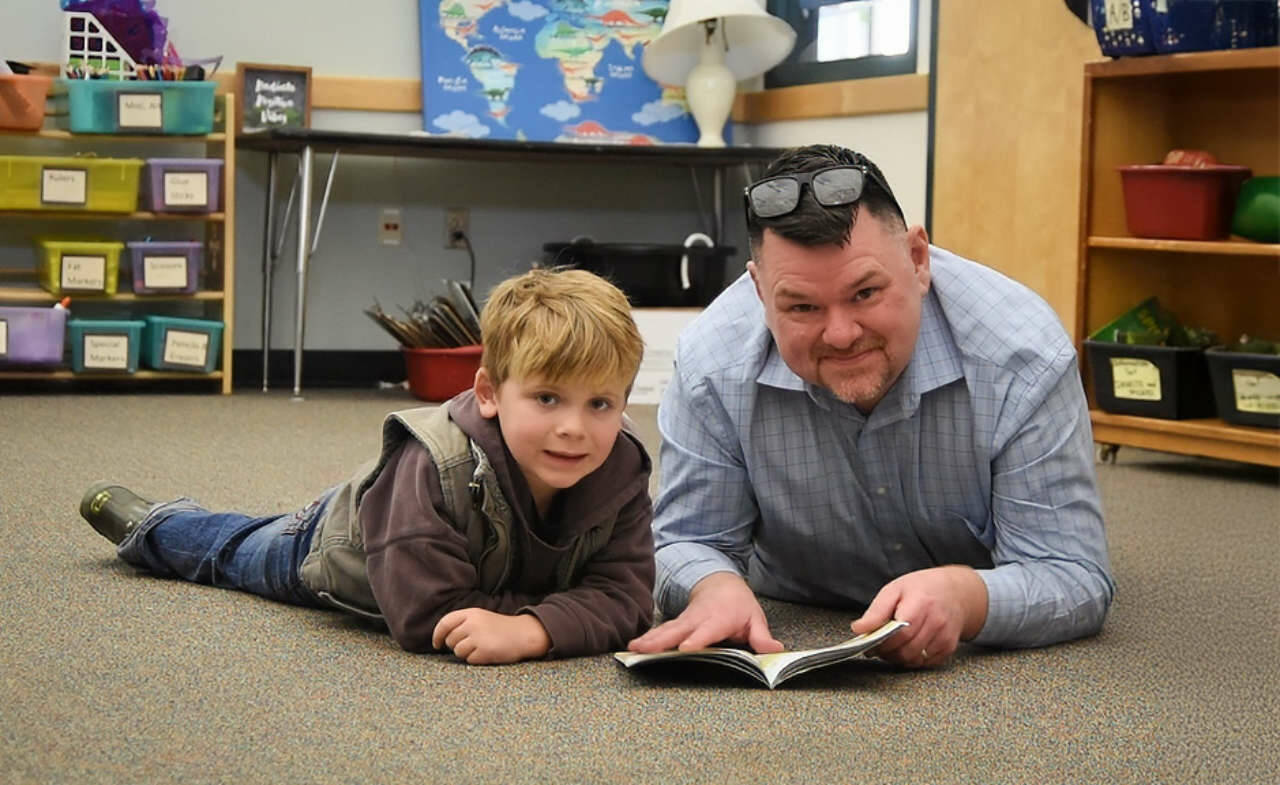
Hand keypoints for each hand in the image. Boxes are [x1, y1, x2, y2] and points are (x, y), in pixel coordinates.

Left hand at [431, 608, 550, 664]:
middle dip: (456, 645)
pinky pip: (469, 660)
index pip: (445, 623)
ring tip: (482, 647)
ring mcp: (478, 637)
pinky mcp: (484, 650)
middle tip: (472, 644)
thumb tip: (442, 638)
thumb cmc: (501, 628)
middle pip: (450, 640)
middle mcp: (472, 623)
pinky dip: (476, 659)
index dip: (437, 635)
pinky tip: (488, 653)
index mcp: (471, 613)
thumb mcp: (481, 618)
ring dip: (467, 653)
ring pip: (458, 651)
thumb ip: (463, 623)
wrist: (524, 634)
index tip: (437, 644)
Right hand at [626, 572, 783, 653]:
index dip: (696, 640)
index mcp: (718, 618)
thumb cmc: (738, 604)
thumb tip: (774, 649)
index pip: (707, 631)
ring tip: (633, 648)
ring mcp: (685, 620)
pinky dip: (647, 638)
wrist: (720, 582)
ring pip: (666, 630)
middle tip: (644, 650)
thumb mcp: (755, 618)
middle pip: (678, 630)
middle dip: (662, 640)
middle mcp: (698, 619)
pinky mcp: (677, 624)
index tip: (684, 648)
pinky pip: (662, 631)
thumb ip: (761, 636)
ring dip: (649, 639)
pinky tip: (634, 647)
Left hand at [851, 565, 987, 668]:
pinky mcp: (949, 647)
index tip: (869, 644)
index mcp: (920, 603)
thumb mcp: (895, 590)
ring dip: (898, 658)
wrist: (956, 592)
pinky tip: (908, 647)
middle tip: (877, 647)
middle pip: (906, 650)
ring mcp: (945, 636)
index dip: (882, 643)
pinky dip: (913, 659)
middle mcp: (936, 621)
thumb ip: (876, 611)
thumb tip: (858, 629)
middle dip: (887, 653)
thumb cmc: (922, 589)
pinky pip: (926, 663)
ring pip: (914, 659)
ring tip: (891, 647)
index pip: (899, 633)